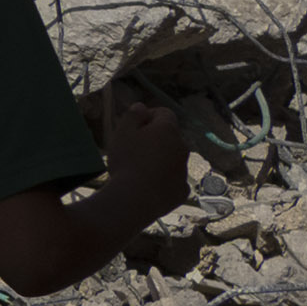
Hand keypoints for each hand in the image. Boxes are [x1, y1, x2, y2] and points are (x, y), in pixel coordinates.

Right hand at [93, 82, 197, 213]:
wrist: (136, 198)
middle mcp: (182, 147)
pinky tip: (149, 185)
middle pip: (169, 137)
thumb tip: (142, 107)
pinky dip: (164, 179)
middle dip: (155, 139)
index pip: (164, 113)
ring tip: (138, 169)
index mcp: (168, 129)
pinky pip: (174, 179)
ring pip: (172, 158)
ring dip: (160, 159)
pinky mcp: (182, 189)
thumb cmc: (127, 160)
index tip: (134, 126)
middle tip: (133, 148)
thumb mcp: (123, 131)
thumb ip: (133, 115)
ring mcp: (184, 169)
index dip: (148, 116)